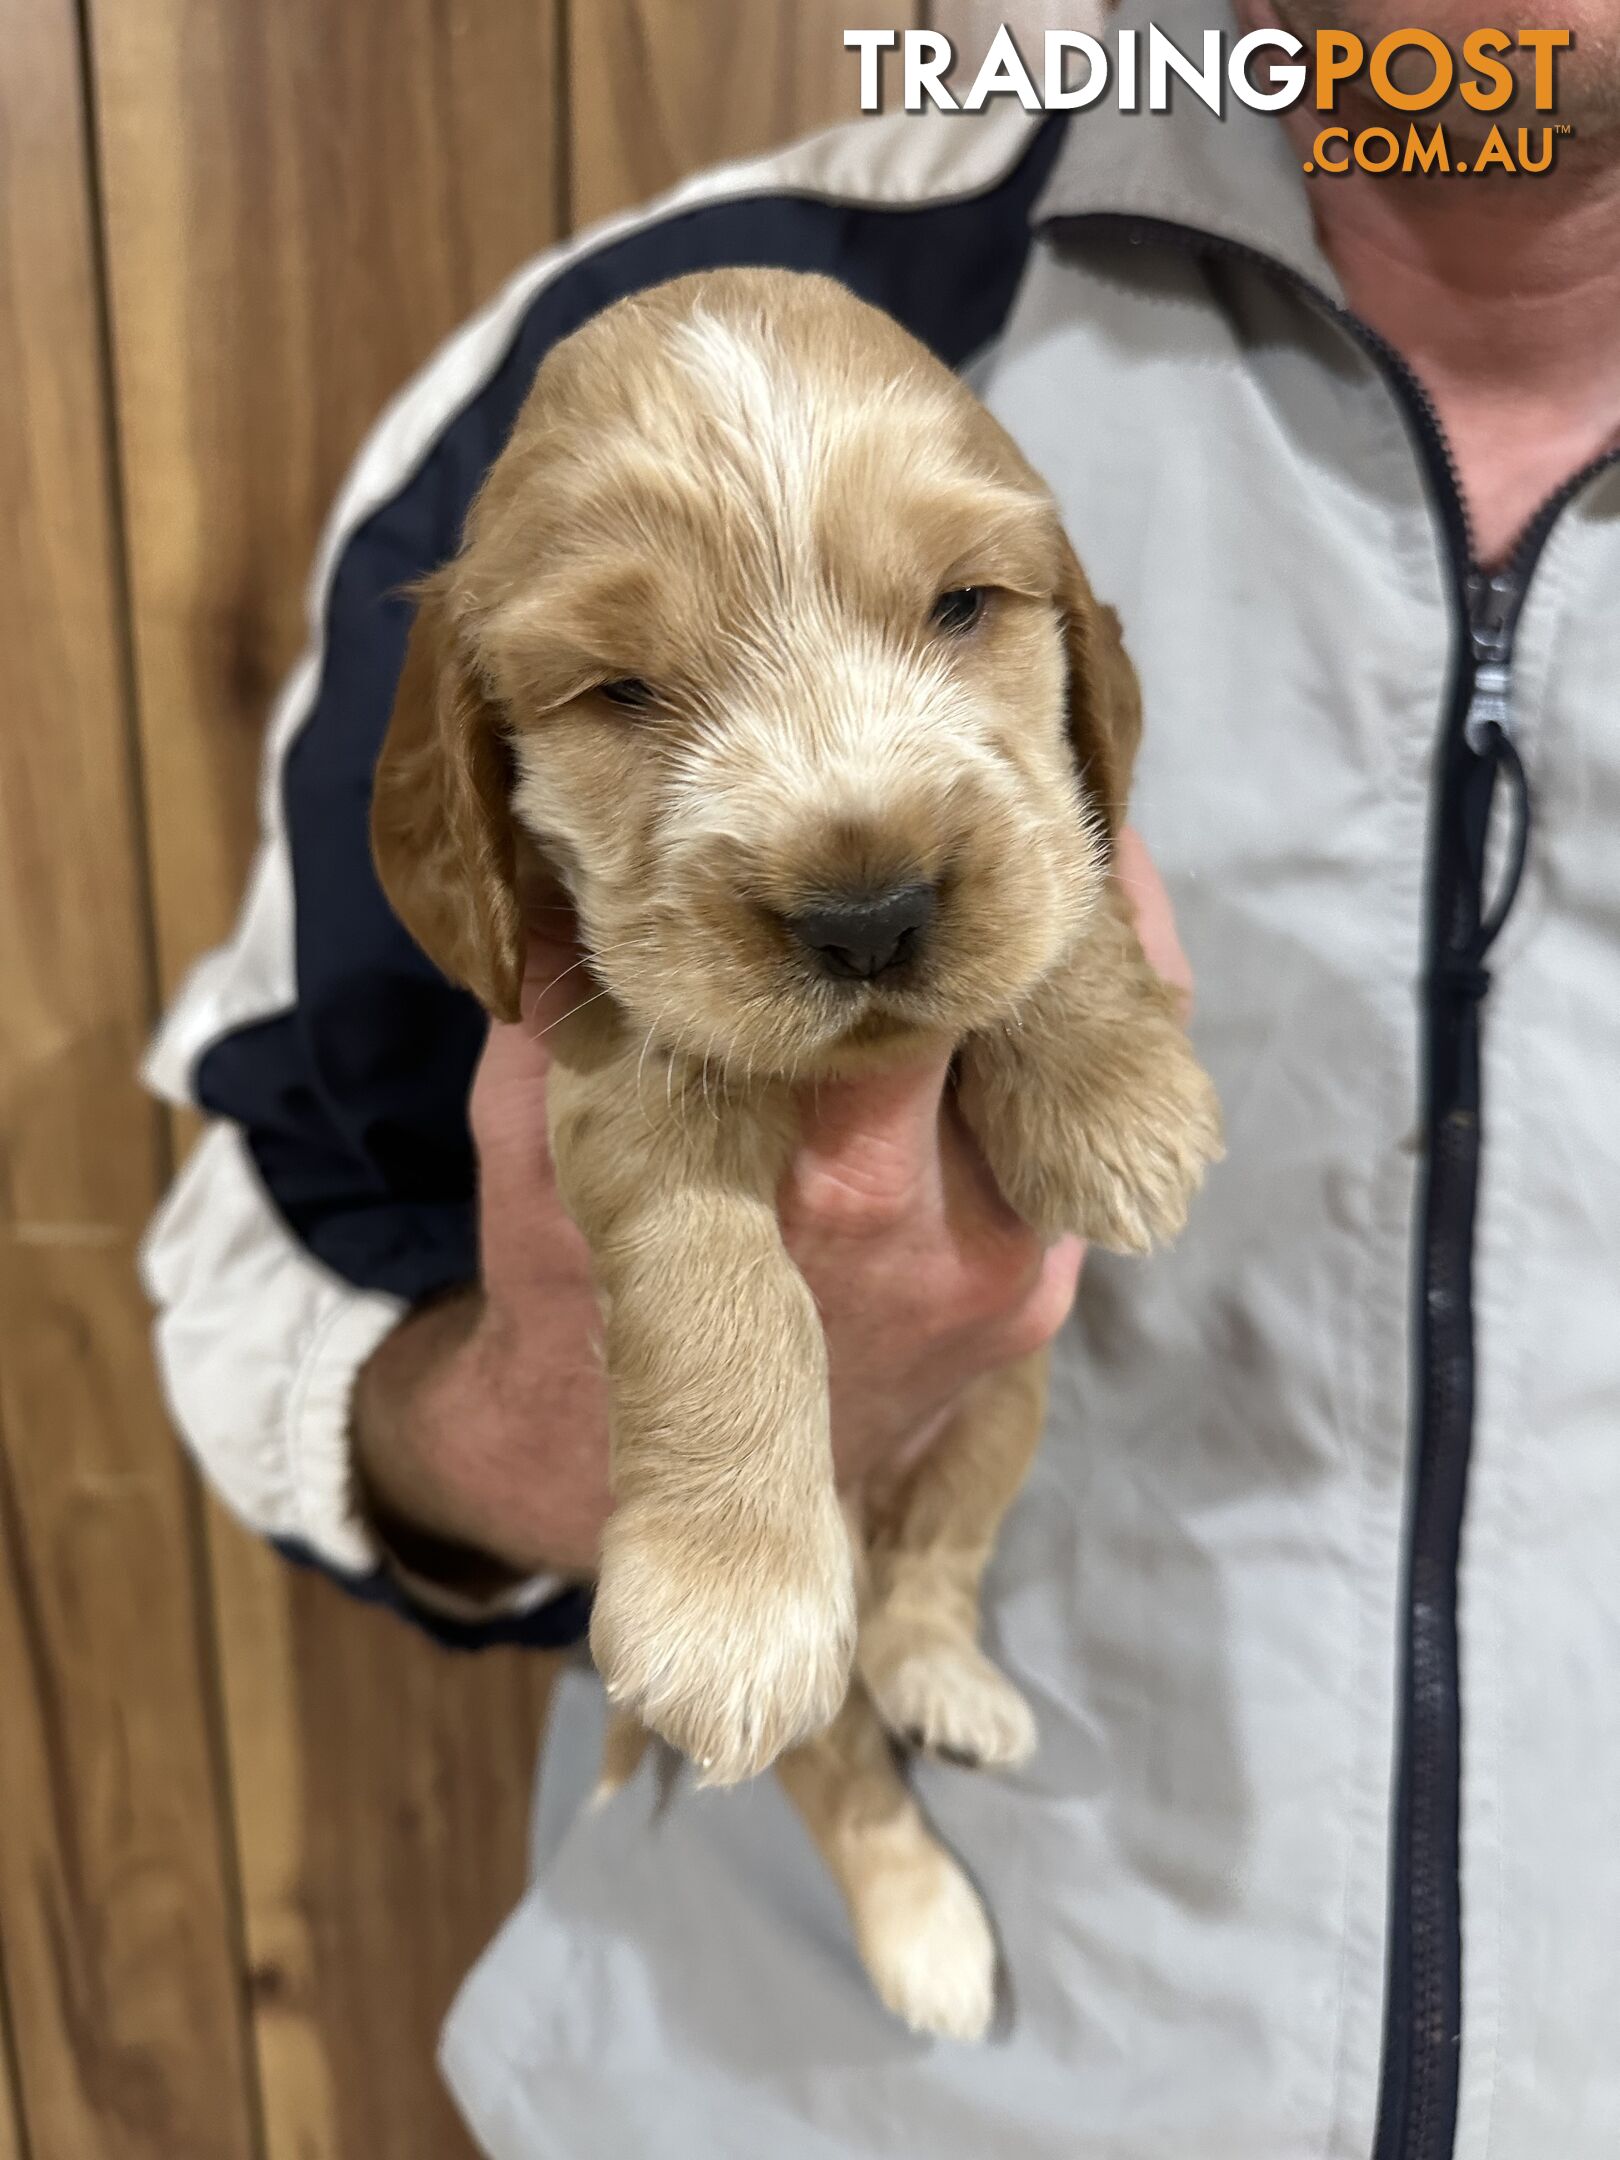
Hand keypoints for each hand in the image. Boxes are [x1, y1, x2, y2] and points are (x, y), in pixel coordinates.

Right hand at [353, 831, 1190, 1582]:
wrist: (614, 1492)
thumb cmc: (570, 1291)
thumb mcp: (548, 1128)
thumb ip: (582, 986)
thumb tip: (601, 825)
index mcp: (834, 1187)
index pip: (947, 974)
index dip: (958, 857)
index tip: (960, 750)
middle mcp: (956, 1233)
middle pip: (1047, 1007)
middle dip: (1037, 880)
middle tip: (1024, 752)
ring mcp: (1017, 1279)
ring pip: (1093, 1070)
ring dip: (1071, 951)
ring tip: (1048, 828)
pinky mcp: (1034, 1301)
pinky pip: (1076, 1136)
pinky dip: (1059, 1044)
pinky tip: (1026, 963)